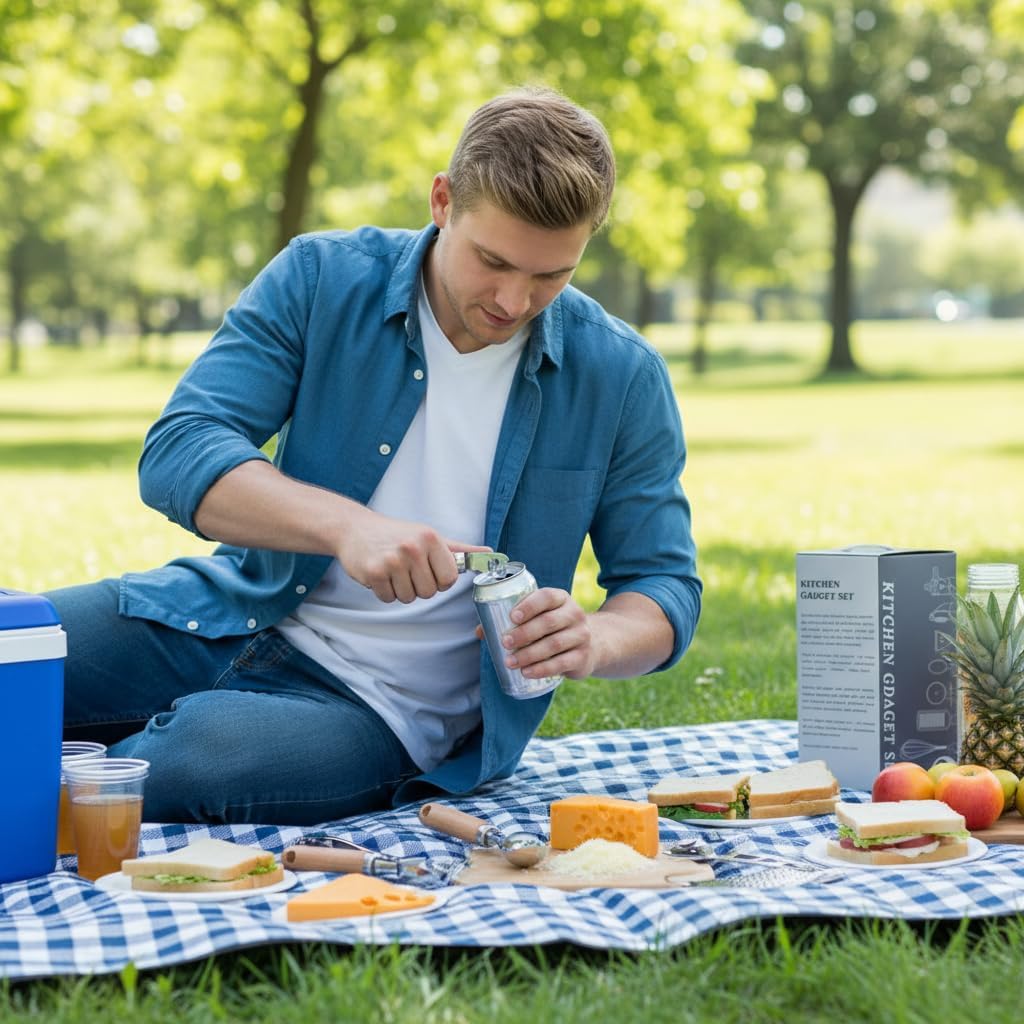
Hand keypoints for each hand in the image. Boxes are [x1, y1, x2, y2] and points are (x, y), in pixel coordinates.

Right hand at [336, 505, 490, 603]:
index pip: (449, 579)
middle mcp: (413, 548)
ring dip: (401, 589)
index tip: (427, 568)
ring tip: (393, 569)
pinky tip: (380, 573)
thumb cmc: (397, 534)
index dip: (439, 579)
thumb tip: (490, 554)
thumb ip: (459, 550)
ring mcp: (392, 560)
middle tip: (406, 568)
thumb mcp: (430, 536)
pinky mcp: (374, 572)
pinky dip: (384, 591)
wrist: (355, 528)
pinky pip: (389, 598)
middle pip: (430, 592)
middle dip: (419, 586)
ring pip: (409, 598)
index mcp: (431, 538)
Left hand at [492, 588, 595, 679]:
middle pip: (549, 622)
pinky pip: (561, 663)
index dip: (529, 606)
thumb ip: (511, 621)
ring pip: (554, 644)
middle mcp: (574, 614)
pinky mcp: (582, 657)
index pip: (547, 597)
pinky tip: (527, 672)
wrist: (588, 644)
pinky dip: (542, 669)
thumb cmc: (553, 627)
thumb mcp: (539, 617)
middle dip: (524, 633)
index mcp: (561, 598)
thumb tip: (481, 631)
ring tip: (510, 661)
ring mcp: (581, 636)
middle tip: (505, 642)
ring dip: (529, 654)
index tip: (512, 617)